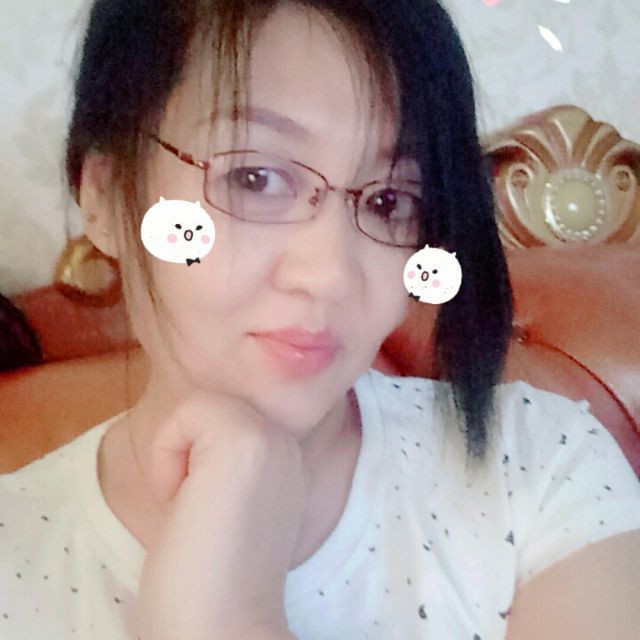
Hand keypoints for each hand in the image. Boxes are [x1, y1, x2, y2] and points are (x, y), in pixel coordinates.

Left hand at [134, 391, 308, 639]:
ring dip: (180, 454)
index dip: (198, 461)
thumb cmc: (207, 579)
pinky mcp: (247, 440)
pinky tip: (185, 500)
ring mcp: (272, 436)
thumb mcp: (224, 502)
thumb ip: (224, 462)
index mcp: (283, 460)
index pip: (221, 421)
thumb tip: (192, 431)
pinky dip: (168, 452)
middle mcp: (287, 441)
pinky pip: (189, 410)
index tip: (209, 515)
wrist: (220, 629)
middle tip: (199, 508)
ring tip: (195, 504)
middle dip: (189, 453)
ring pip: (202, 405)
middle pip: (211, 408)